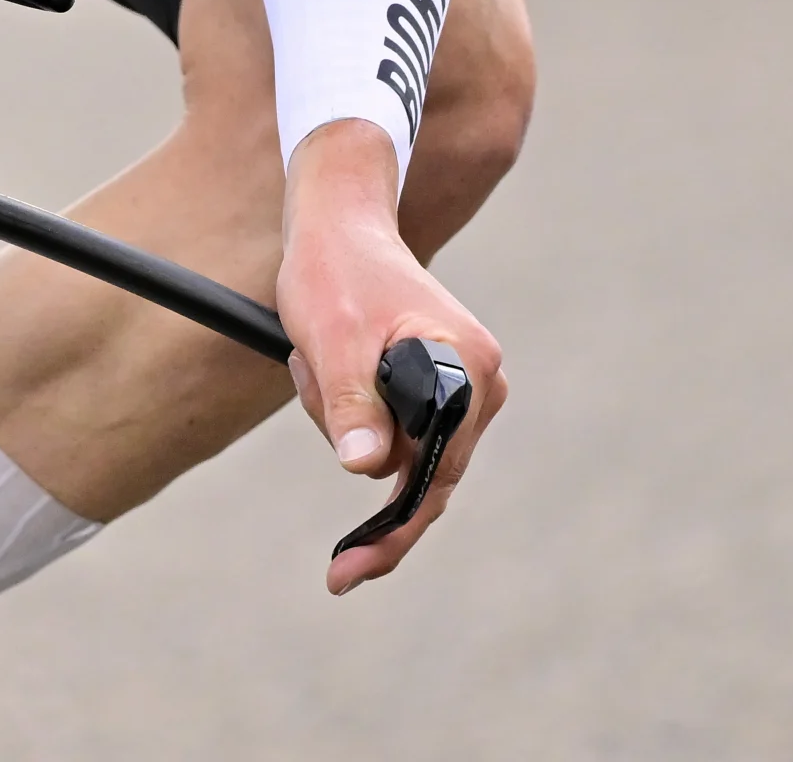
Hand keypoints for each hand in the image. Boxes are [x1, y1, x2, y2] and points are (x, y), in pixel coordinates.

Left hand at [276, 119, 506, 593]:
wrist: (336, 219)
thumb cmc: (334, 269)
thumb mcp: (330, 338)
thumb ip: (351, 402)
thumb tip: (365, 467)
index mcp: (467, 370)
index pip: (435, 478)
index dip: (391, 532)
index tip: (345, 572)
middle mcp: (480, 381)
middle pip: (417, 471)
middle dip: (354, 445)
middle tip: (312, 377)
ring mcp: (463, 384)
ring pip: (397, 453)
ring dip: (342, 420)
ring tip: (317, 356)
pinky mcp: (438, 383)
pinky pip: (392, 431)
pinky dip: (350, 414)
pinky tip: (324, 363)